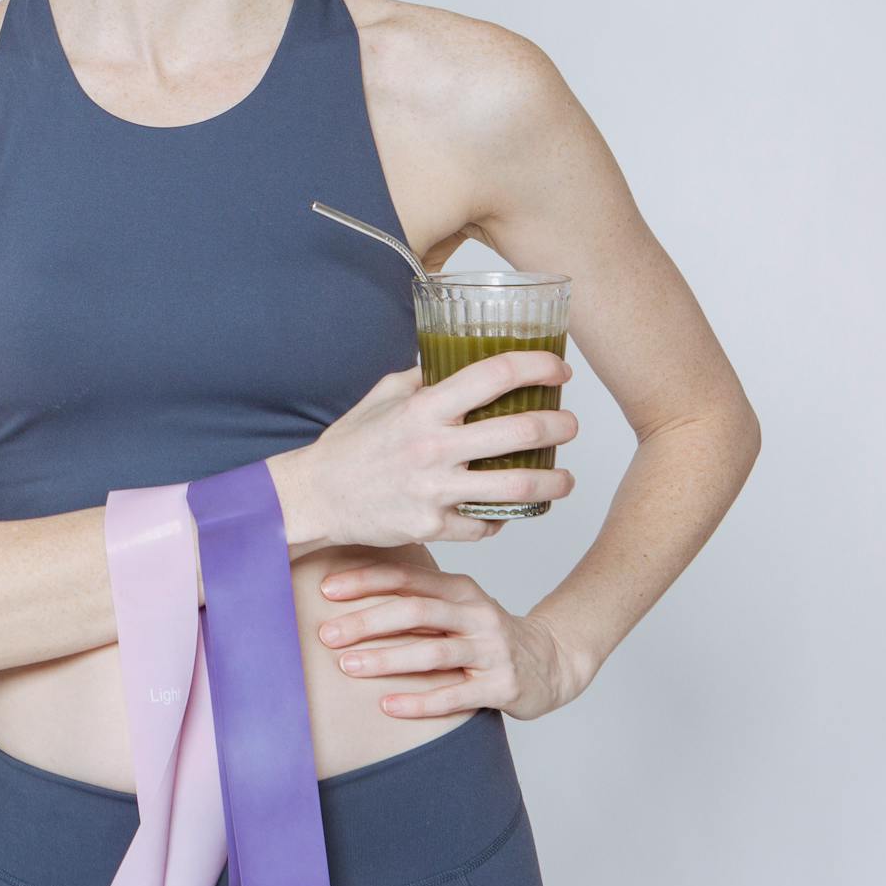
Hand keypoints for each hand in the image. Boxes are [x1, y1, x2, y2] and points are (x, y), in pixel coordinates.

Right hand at [268, 357, 579, 550]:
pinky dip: (502, 520)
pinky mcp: (433, 527)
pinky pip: (485, 525)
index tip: (559, 369)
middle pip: (521, 431)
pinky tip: (509, 513)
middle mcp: (433, 446)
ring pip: (519, 486)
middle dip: (560, 426)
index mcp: (423, 407)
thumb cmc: (348, 446)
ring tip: (566, 480)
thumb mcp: (380, 397)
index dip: (537, 366)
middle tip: (570, 425)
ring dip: (555, 483)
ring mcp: (435, 490)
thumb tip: (448, 358)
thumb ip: (419, 378)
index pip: (494, 374)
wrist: (314, 497)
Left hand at [316, 564, 596, 720]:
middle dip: (367, 622)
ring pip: (433, 652)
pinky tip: (388, 706)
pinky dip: (419, 702)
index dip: (366, 582)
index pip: (408, 578)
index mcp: (460, 589)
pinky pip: (455, 694)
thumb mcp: (454, 607)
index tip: (325, 590)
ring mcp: (492, 650)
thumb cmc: (483, 634)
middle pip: (416, 612)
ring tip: (347, 666)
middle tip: (327, 634)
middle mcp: (477, 614)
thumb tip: (343, 594)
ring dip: (387, 659)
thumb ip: (413, 600)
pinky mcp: (503, 686)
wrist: (550, 662)